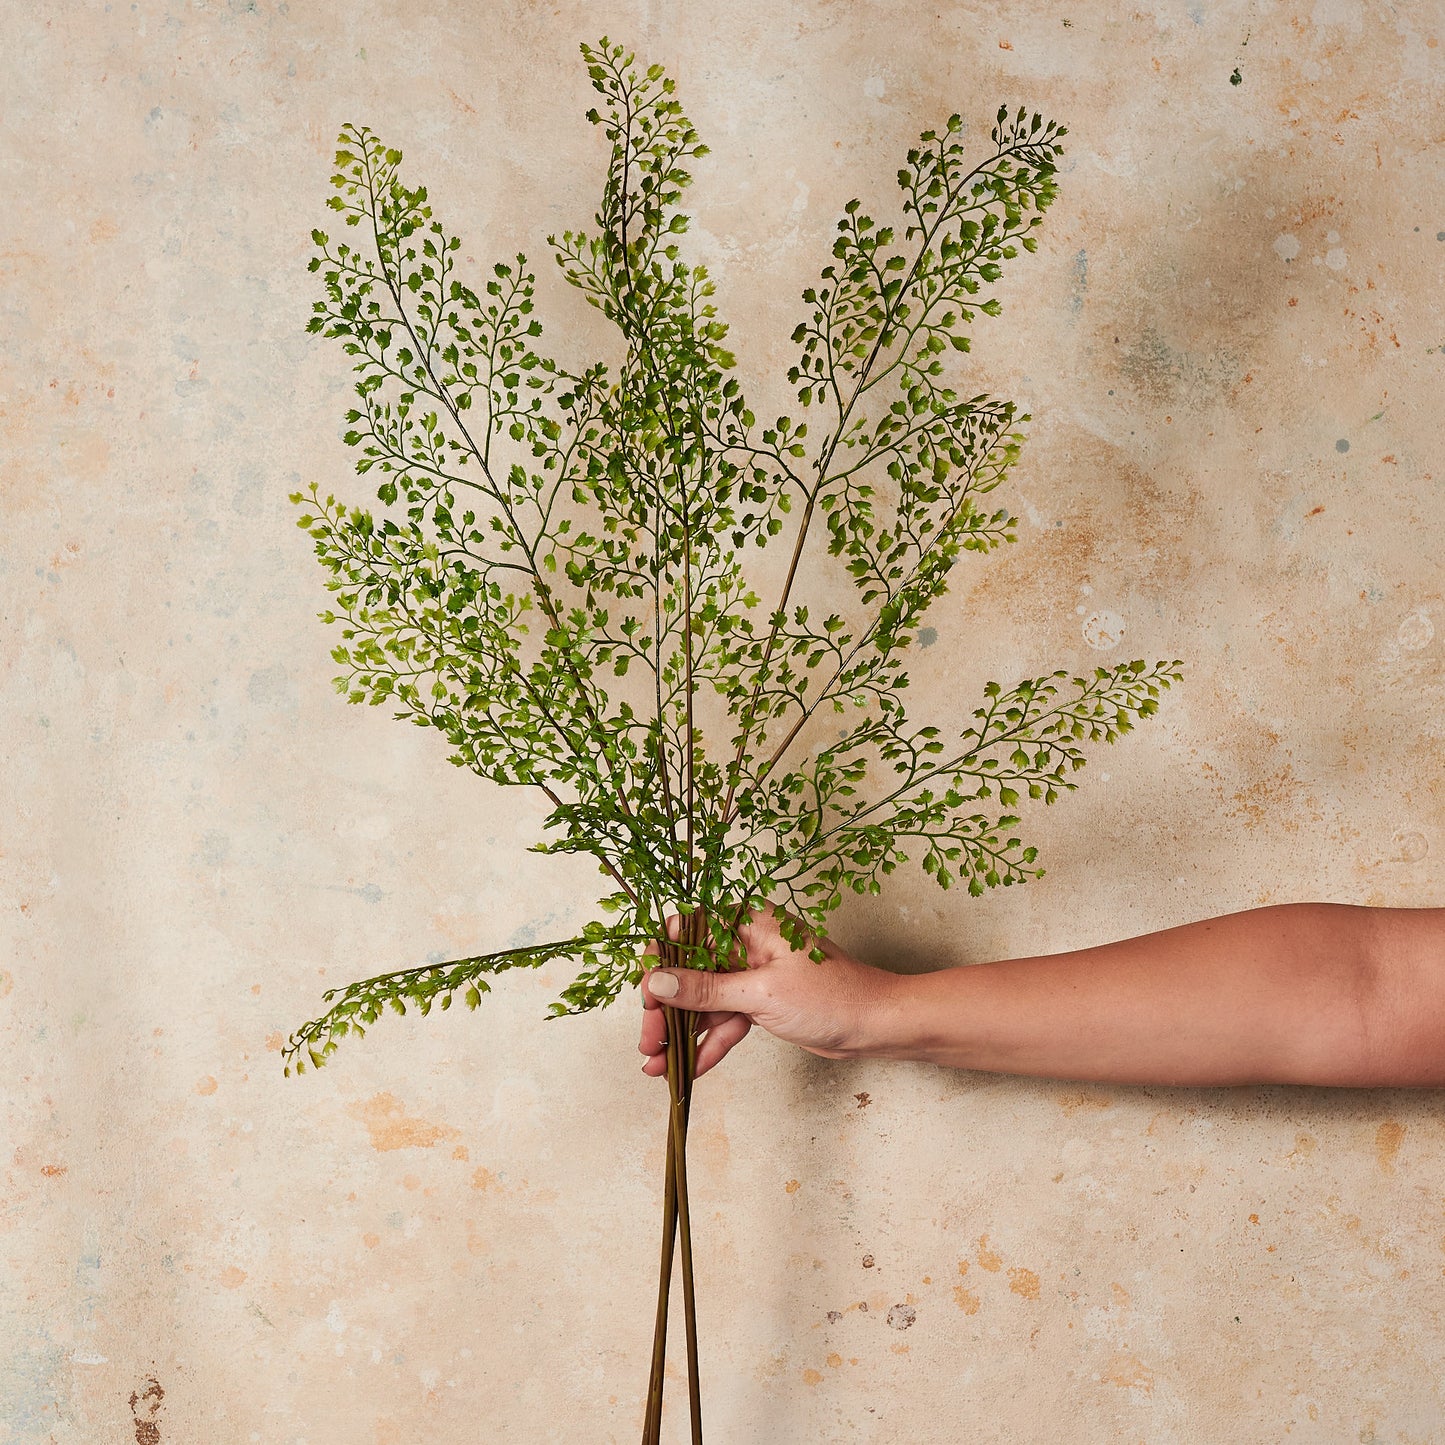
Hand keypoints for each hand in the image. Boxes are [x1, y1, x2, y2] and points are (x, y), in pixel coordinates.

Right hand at [638, 906, 904, 1079]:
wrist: (877, 1026)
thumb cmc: (833, 996)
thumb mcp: (761, 993)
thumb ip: (705, 988)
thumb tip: (657, 980)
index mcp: (748, 922)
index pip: (686, 935)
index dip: (660, 966)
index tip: (646, 1000)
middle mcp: (746, 943)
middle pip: (689, 972)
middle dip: (665, 1009)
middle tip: (648, 1042)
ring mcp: (753, 974)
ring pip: (704, 1001)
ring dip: (680, 1033)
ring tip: (654, 1065)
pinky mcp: (761, 1002)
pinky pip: (724, 1020)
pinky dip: (708, 1044)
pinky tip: (687, 1069)